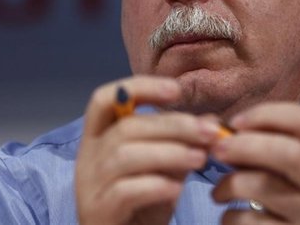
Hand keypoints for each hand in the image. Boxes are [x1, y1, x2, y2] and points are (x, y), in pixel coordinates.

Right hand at [75, 76, 222, 224]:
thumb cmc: (143, 203)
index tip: (176, 91)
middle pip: (126, 127)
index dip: (139, 87)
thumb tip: (212, 121)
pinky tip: (177, 189)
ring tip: (200, 159)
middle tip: (209, 132)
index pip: (105, 98)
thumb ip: (181, 142)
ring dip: (169, 153)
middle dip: (173, 125)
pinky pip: (124, 191)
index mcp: (98, 137)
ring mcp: (89, 185)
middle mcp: (87, 157)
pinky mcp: (98, 212)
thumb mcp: (163, 168)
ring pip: (124, 156)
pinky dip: (154, 185)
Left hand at [211, 102, 299, 224]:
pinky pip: (252, 223)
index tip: (236, 122)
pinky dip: (230, 217)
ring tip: (218, 191)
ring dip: (231, 184)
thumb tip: (223, 132)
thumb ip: (273, 143)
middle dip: (247, 146)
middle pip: (289, 154)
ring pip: (265, 188)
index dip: (267, 114)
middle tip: (218, 149)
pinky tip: (229, 216)